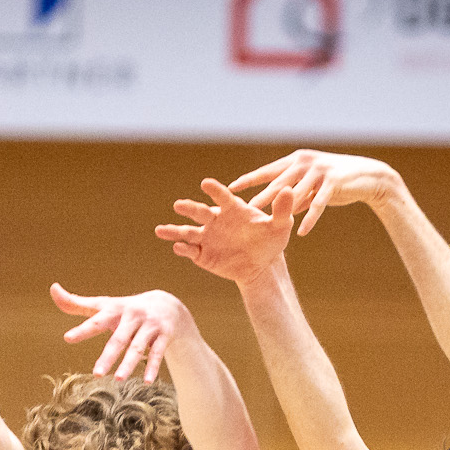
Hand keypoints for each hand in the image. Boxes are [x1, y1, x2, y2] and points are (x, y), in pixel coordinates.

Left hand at [50, 285, 193, 382]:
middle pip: (118, 339)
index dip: (83, 329)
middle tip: (97, 374)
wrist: (167, 305)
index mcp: (115, 309)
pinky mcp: (164, 334)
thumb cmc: (126, 309)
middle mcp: (132, 316)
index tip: (67, 338)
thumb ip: (77, 303)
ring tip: (118, 380)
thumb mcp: (104, 305)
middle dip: (108, 356)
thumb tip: (53, 289)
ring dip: (128, 364)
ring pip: (137, 347)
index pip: (97, 320)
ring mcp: (149, 325)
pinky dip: (152, 367)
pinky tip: (147, 381)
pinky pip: (157, 353)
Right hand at [154, 179, 293, 284]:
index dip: (215, 190)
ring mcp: (207, 238)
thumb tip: (289, 189)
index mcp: (232, 209)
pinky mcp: (202, 255)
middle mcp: (215, 221)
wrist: (261, 265)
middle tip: (179, 205)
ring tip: (160, 230)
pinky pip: (190, 251)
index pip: (222, 196)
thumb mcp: (280, 226)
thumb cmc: (270, 241)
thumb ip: (282, 209)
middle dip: (188, 208)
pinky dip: (183, 249)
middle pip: (199, 212)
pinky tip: (178, 247)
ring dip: (174, 231)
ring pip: (187, 232)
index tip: (206, 184)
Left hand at [228, 149, 399, 234]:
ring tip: (267, 222)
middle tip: (243, 210)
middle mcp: (304, 162)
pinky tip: (302, 232)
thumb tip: (275, 209)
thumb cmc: (335, 181)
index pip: (267, 171)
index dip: (249, 180)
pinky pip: (318, 203)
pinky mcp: (333, 181)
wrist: (367, 176)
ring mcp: (319, 170)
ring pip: (296, 193)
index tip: (230, 188)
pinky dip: (310, 218)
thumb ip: (293, 195)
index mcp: (295, 161)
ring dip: (281, 208)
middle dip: (260, 197)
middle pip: (278, 182)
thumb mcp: (311, 185)